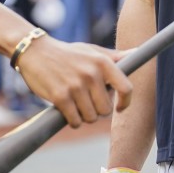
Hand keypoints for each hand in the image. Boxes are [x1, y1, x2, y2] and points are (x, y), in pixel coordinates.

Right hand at [13, 35, 131, 127]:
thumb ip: (115, 56)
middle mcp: (91, 73)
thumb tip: (139, 53)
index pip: (126, 88)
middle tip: (87, 102)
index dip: (125, 102)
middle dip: (97, 110)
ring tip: (76, 104)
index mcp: (102, 62)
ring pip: (91, 118)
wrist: (35, 51)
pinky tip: (67, 111)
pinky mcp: (60, 97)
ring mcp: (75, 86)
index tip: (119, 107)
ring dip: (84, 116)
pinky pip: (75, 121)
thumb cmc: (67, 54)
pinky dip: (73, 120)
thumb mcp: (92, 51)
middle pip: (106, 110)